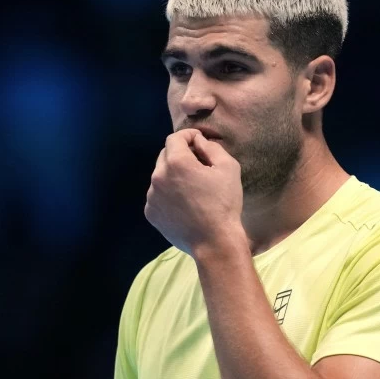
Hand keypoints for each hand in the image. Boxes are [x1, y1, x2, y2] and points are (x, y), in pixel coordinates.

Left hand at [145, 129, 244, 256]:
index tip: (199, 141)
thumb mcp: (228, 168)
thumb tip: (199, 141)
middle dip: (180, 154)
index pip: (175, 138)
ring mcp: (152, 196)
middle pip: (165, 155)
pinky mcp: (150, 213)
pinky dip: (168, 194)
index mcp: (176, 163)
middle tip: (198, 165)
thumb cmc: (224, 204)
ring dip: (173, 175)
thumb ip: (211, 148)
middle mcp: (158, 176)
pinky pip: (157, 195)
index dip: (188, 136)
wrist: (214, 242)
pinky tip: (184, 204)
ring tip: (191, 188)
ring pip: (160, 176)